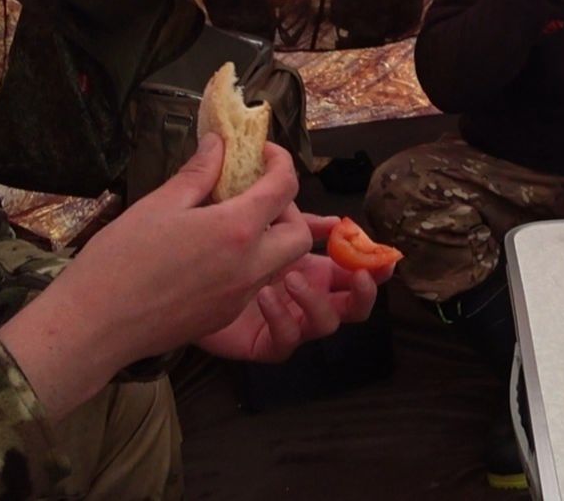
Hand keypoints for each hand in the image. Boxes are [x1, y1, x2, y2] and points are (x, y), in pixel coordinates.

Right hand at [0, 135, 311, 418]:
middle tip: (255, 195)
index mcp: (236, 230)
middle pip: (299, 235)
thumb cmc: (120, 259)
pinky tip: (213, 255)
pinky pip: (255, 285)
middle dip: (289, 210)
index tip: (263, 152)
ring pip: (280, 263)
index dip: (280, 162)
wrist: (94, 326)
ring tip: (232, 223)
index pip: (284, 187)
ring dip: (270, 239)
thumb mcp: (159, 204)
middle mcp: (250, 266)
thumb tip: (218, 144)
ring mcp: (240, 296)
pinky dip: (249, 265)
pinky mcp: (225, 316)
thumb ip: (198, 173)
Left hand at [194, 213, 391, 362]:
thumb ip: (299, 221)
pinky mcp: (263, 344)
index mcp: (313, 269)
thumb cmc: (221, 251)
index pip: (354, 269)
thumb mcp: (263, 224)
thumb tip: (335, 220)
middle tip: (360, 275)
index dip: (374, 264)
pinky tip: (264, 297)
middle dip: (365, 291)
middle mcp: (308, 297)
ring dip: (318, 300)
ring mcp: (289, 322)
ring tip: (292, 278)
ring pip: (326, 324)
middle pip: (354, 304)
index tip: (384, 255)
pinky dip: (282, 318)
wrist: (178, 280)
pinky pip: (285, 341)